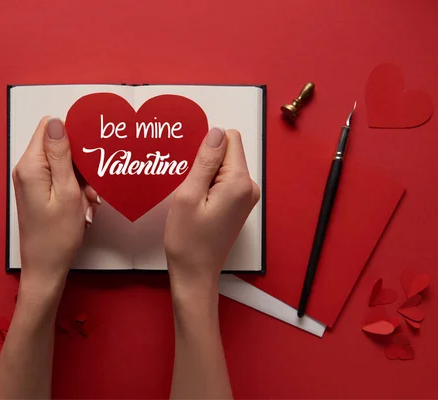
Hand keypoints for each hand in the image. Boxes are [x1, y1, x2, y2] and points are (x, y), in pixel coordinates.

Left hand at [12, 117, 99, 301]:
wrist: (45, 268)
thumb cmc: (58, 236)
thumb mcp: (67, 192)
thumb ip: (61, 155)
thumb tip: (57, 121)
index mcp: (30, 165)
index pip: (50, 127)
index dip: (73, 132)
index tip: (92, 149)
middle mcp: (26, 169)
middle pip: (57, 145)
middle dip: (80, 161)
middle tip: (92, 187)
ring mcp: (31, 181)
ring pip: (62, 163)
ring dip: (81, 178)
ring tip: (89, 201)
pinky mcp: (37, 191)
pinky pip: (59, 178)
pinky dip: (74, 188)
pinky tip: (83, 206)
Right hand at [164, 128, 259, 297]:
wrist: (195, 274)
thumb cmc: (188, 240)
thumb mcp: (188, 196)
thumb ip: (205, 161)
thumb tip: (217, 131)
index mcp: (239, 182)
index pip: (229, 139)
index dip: (206, 149)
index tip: (192, 169)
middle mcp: (249, 187)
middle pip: (227, 152)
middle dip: (205, 163)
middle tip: (188, 188)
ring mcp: (246, 197)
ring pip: (224, 167)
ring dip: (205, 176)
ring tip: (190, 198)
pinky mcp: (239, 205)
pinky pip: (224, 181)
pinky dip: (208, 186)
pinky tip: (195, 203)